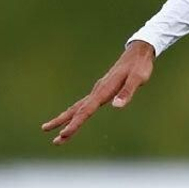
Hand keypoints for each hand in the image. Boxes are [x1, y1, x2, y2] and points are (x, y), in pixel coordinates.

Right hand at [41, 40, 155, 145]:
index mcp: (104, 90)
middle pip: (76, 110)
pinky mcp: (101, 91)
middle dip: (62, 123)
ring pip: (78, 107)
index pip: (86, 110)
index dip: (75, 124)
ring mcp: (98, 91)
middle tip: (48, 134)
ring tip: (52, 130)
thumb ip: (127, 92)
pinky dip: (76, 113)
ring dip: (65, 119)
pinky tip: (73, 118)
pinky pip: (85, 105)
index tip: (64, 134)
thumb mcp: (138, 79)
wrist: (138, 52)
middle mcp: (97, 91)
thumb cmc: (140, 67)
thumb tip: (116, 106)